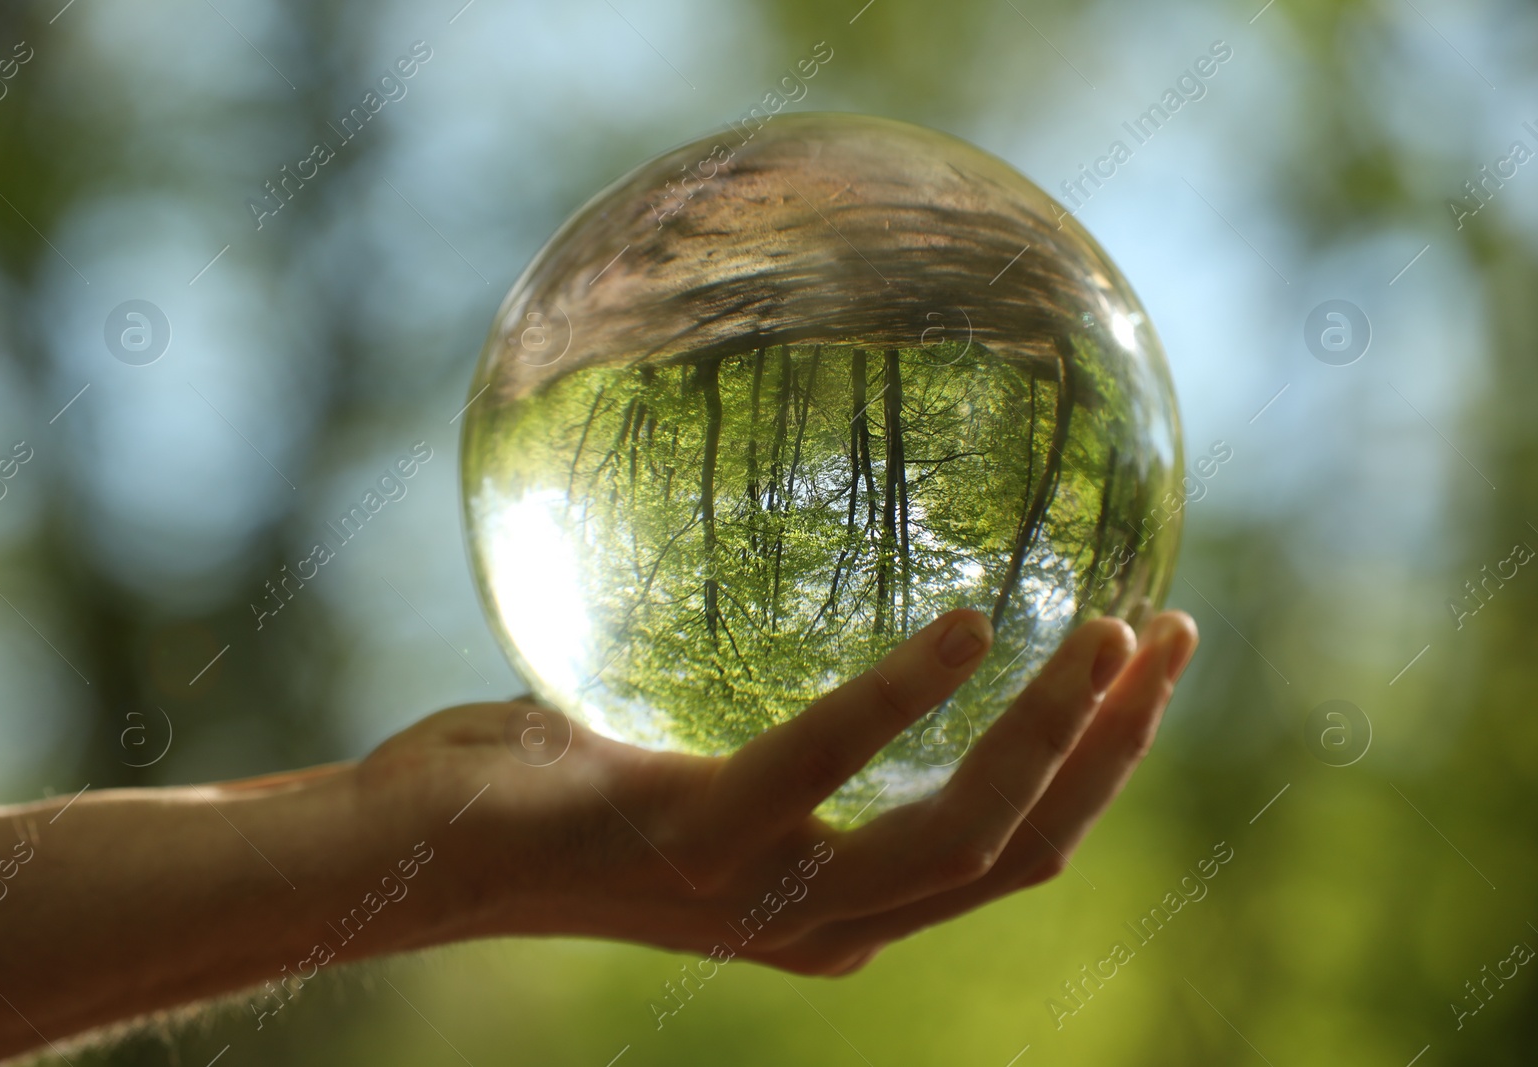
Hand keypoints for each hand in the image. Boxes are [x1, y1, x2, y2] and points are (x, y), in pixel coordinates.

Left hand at [358, 607, 1197, 975]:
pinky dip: (909, 698)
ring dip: (1055, 736)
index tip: (1143, 665)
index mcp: (831, 903)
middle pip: (1020, 854)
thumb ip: (777, 727)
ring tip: (1109, 627)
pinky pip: (828, 766)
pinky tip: (972, 627)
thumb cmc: (547, 787)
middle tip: (1167, 630)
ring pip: (963, 837)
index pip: (1008, 852)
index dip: (1095, 773)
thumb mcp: (693, 760)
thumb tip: (825, 597)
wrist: (411, 852)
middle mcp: (821, 923)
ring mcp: (764, 900)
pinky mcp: (699, 847)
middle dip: (1111, 751)